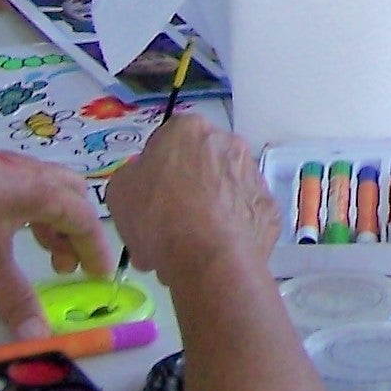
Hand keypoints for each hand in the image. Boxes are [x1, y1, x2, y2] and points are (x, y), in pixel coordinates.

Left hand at [0, 129, 106, 336]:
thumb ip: (14, 296)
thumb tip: (39, 337)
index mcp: (43, 191)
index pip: (84, 220)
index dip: (95, 250)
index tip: (99, 276)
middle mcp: (31, 172)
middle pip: (71, 196)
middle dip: (75, 231)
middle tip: (65, 264)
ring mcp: (5, 164)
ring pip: (43, 189)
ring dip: (49, 220)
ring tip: (39, 248)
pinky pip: (17, 184)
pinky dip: (22, 208)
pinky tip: (2, 219)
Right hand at [106, 110, 279, 276]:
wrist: (209, 260)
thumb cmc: (159, 218)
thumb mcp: (120, 192)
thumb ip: (134, 175)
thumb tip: (148, 180)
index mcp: (189, 129)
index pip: (168, 142)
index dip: (155, 172)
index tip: (149, 197)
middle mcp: (228, 143)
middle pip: (200, 165)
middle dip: (184, 191)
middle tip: (166, 225)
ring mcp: (254, 175)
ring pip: (223, 190)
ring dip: (209, 210)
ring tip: (189, 246)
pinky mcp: (270, 207)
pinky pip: (243, 215)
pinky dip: (230, 229)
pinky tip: (214, 250)